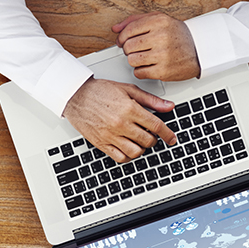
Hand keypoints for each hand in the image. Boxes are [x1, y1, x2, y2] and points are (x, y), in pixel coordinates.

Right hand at [62, 77, 176, 162]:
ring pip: (135, 151)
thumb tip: (168, 106)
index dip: (167, 134)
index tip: (171, 138)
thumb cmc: (100, 91)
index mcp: (130, 109)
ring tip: (139, 141)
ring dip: (142, 148)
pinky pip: (119, 157)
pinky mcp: (101, 143)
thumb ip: (150, 100)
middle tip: (151, 135)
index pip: (156, 126)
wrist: (76, 96)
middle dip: (153, 139)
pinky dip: (128, 156)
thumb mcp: (128, 89)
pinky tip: (128, 148)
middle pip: (147, 140)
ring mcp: (110, 135)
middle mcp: (121, 124)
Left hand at [114, 12, 200, 81]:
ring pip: (132, 60)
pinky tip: (148, 66)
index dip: (122, 37)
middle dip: (128, 50)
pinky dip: (140, 71)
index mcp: (159, 22)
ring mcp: (162, 55)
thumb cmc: (177, 36)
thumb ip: (135, 21)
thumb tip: (115, 29)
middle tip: (136, 50)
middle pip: (128, 47)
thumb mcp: (159, 20)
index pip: (129, 30)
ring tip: (143, 58)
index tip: (122, 41)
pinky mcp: (163, 71)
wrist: (199, 50)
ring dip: (134, 60)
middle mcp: (161, 37)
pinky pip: (139, 73)